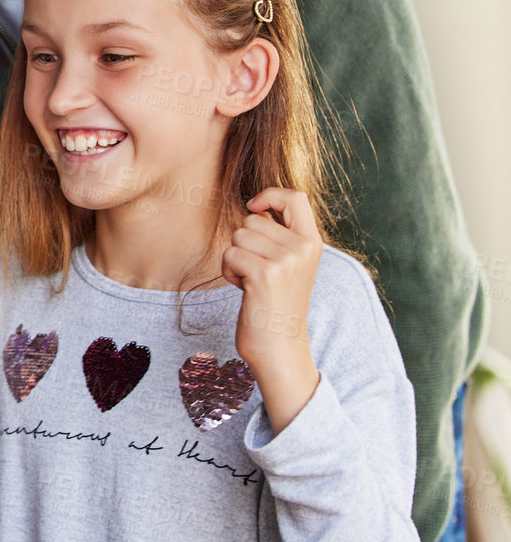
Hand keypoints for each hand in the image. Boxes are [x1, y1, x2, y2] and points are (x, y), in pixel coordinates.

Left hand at [223, 187, 321, 432]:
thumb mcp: (289, 265)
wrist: (280, 347)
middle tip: (257, 271)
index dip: (270, 195)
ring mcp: (286, 261)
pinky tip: (244, 290)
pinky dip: (229, 272)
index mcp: (312, 243)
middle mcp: (303, 248)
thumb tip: (254, 206)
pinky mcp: (264, 275)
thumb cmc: (276, 304)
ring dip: (235, 258)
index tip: (253, 206)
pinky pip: (230, 255)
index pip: (296, 197)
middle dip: (244, 242)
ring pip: (238, 237)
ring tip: (251, 281)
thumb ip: (279, 236)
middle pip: (252, 220)